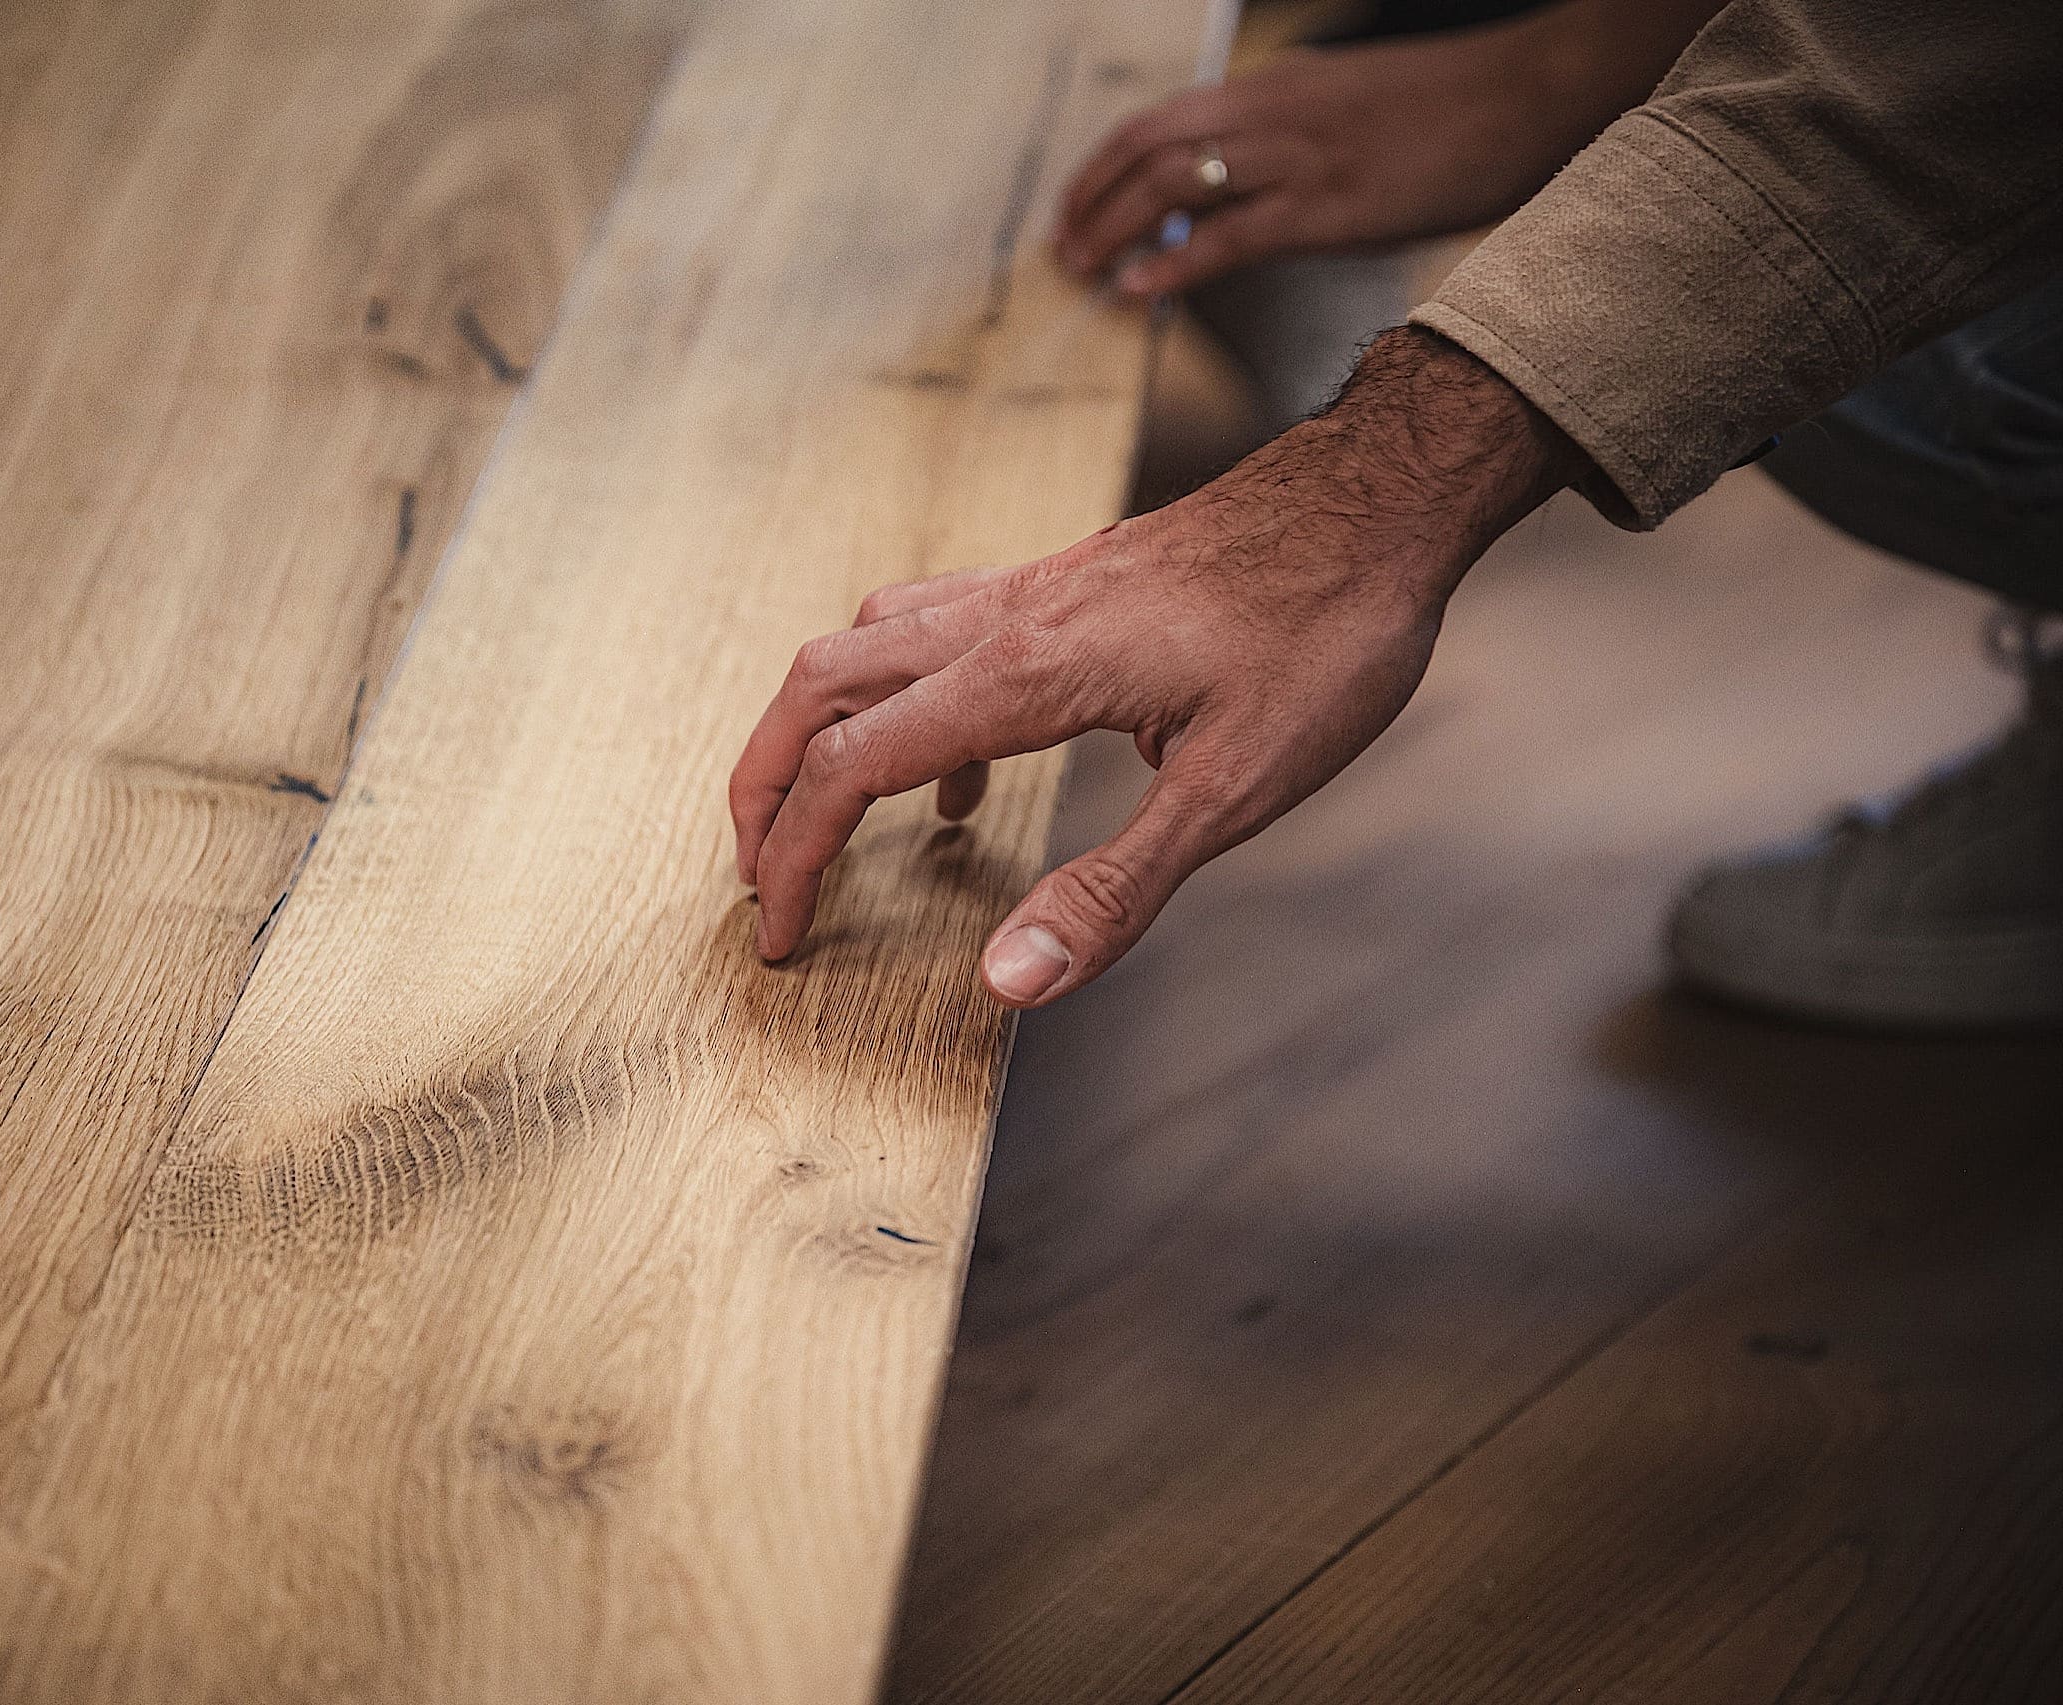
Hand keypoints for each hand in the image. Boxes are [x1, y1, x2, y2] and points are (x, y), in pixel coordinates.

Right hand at [727, 329, 1585, 1005]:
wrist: (1382, 497)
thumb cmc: (1325, 631)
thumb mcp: (1235, 789)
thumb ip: (1114, 891)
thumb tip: (1008, 983)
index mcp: (1024, 675)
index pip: (853, 769)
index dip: (794, 858)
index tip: (776, 935)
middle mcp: (1001, 620)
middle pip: (819, 687)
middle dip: (764, 784)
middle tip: (756, 871)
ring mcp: (1028, 590)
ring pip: (864, 645)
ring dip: (820, 731)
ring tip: (826, 818)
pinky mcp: (1064, 582)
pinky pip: (935, 631)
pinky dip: (904, 702)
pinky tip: (963, 771)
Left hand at [1054, 0, 1722, 296]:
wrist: (1532, 94)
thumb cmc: (1449, 108)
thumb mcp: (1348, 106)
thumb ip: (1286, 135)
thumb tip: (1238, 180)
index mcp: (1274, 88)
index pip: (1160, 119)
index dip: (1104, 165)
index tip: (1075, 206)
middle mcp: (1274, 115)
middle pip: (1148, 147)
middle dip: (1091, 200)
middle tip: (1062, 250)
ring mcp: (1300, 159)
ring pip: (1174, 185)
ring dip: (1115, 232)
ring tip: (1085, 272)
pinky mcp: (1332, 208)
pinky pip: (1232, 237)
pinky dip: (1175, 265)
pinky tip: (1141, 290)